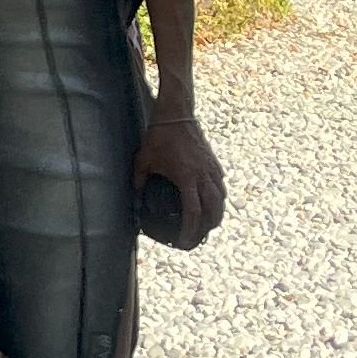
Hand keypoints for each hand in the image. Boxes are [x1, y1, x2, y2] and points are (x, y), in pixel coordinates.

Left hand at [132, 112, 226, 249]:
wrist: (177, 115)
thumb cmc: (159, 136)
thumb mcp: (144, 159)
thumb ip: (139, 179)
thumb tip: (135, 195)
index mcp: (186, 178)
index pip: (193, 212)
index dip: (190, 230)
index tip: (183, 242)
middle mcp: (203, 177)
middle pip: (213, 212)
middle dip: (206, 229)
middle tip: (196, 239)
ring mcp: (211, 170)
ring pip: (221, 201)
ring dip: (215, 217)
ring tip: (206, 227)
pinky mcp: (214, 164)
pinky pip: (221, 188)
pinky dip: (218, 200)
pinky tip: (211, 205)